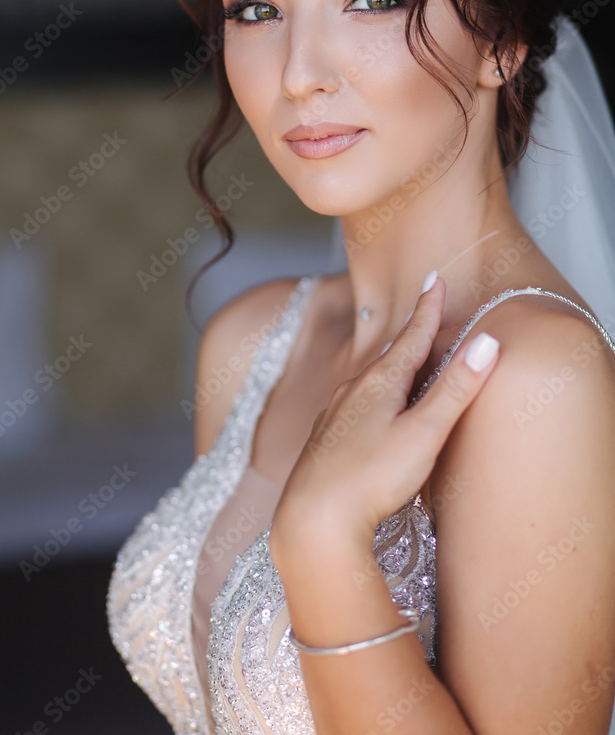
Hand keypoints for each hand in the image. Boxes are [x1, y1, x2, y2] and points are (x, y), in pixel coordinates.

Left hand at [269, 273, 499, 562]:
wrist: (313, 520)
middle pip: (390, 356)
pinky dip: (374, 395)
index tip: (435, 279)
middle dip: (411, 335)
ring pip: (370, 381)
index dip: (428, 309)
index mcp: (379, 383)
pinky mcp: (327, 442)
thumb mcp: (424, 433)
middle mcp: (353, 392)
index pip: (411, 337)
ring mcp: (336, 417)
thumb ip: (455, 389)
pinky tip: (370, 410)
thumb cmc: (371, 478)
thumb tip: (487, 342)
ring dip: (391, 366)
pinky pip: (356, 405)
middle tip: (426, 311)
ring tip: (403, 358)